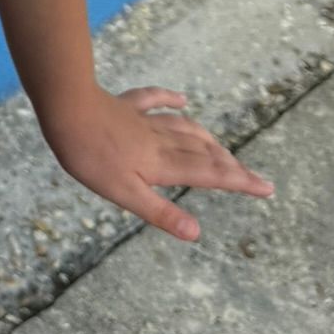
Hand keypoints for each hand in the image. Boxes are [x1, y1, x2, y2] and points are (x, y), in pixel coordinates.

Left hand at [39, 84, 274, 242]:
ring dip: (208, 140)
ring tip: (223, 150)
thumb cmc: (91, 157)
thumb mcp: (124, 194)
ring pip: (185, 129)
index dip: (240, 182)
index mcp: (163, 164)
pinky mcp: (125, 106)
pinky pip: (154, 100)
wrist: (67, 110)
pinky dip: (171, 100)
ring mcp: (143, 120)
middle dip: (231, 166)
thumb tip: (196, 233)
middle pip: (203, 152)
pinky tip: (182, 99)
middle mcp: (160, 141)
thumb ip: (160, 212)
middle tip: (253, 177)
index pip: (210, 175)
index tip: (267, 187)